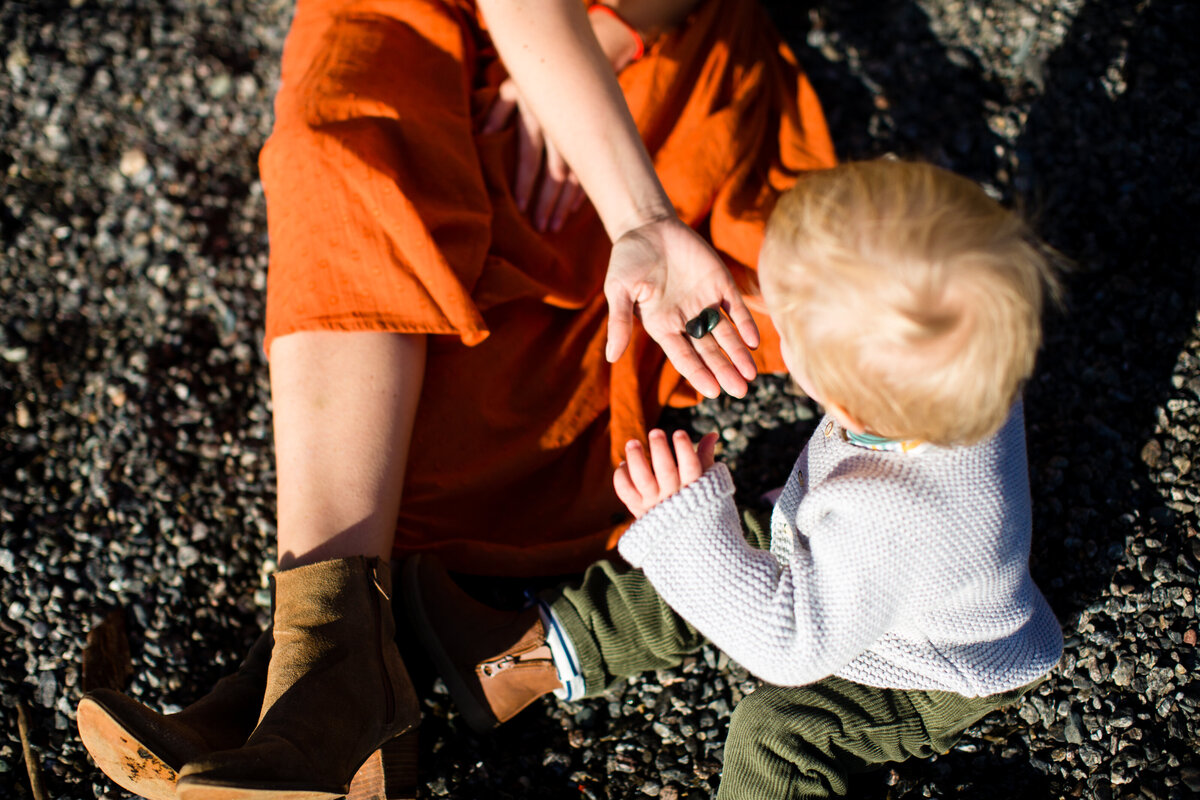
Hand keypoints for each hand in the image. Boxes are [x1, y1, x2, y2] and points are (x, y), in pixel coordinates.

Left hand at [483, 78, 585, 231]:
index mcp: (539, 117)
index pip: (531, 157)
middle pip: (555, 173)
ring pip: (575, 175)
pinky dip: (581, 191)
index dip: (526, 184)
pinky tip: (572, 210)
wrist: (575, 60)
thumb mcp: (513, 86)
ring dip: (564, 203)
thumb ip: (497, 110)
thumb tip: (480, 133)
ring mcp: (579, 135)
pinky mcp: (592, 139)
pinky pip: (590, 170)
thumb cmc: (534, 75)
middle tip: (542, 228)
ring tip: (554, 226)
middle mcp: (560, 129)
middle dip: (548, 202)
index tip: (522, 209)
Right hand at [604, 217, 759, 397]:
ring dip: (738, 355)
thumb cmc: (628, 259)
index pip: (684, 357)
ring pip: (725, 334)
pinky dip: (745, 323)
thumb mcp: (618, 290)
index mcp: (663, 326)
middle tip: (740, 392)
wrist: (647, 226)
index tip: (713, 392)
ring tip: (751, 375)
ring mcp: (705, 302)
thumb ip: (620, 321)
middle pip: (709, 352)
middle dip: (724, 371)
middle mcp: (686, 319)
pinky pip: (735, 307)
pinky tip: (753, 341)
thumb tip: (611, 357)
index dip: (698, 374)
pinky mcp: (720, 283)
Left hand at [614, 429, 717, 518]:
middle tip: (656, 432)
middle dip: (660, 449)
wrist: (684, 544)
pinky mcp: (638, 509)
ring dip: (636, 459)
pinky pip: (626, 491)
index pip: (692, 467)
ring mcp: (654, 504)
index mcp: (695, 490)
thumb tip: (712, 434)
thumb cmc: (697, 505)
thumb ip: (706, 457)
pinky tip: (624, 465)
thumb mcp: (707, 483)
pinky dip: (621, 477)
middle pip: (666, 471)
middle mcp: (674, 497)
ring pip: (643, 480)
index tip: (679, 433)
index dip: (685, 449)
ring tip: (632, 442)